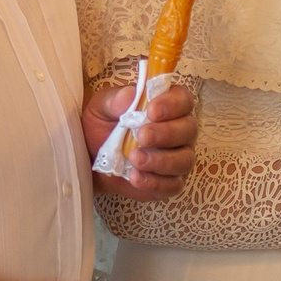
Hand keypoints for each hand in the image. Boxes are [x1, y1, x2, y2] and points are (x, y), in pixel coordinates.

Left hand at [83, 78, 197, 200]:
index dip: (172, 104)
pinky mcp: (170, 182)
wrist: (92, 157)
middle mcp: (180, 131)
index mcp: (169, 105)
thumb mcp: (102, 107)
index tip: (152, 110)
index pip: (183, 99)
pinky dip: (155, 182)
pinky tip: (136, 177)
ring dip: (161, 160)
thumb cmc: (104, 125)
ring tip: (134, 158)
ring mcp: (178, 158)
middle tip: (143, 136)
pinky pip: (173, 185)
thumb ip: (115, 100)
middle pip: (188, 129)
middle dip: (166, 133)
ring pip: (184, 159)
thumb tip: (129, 95)